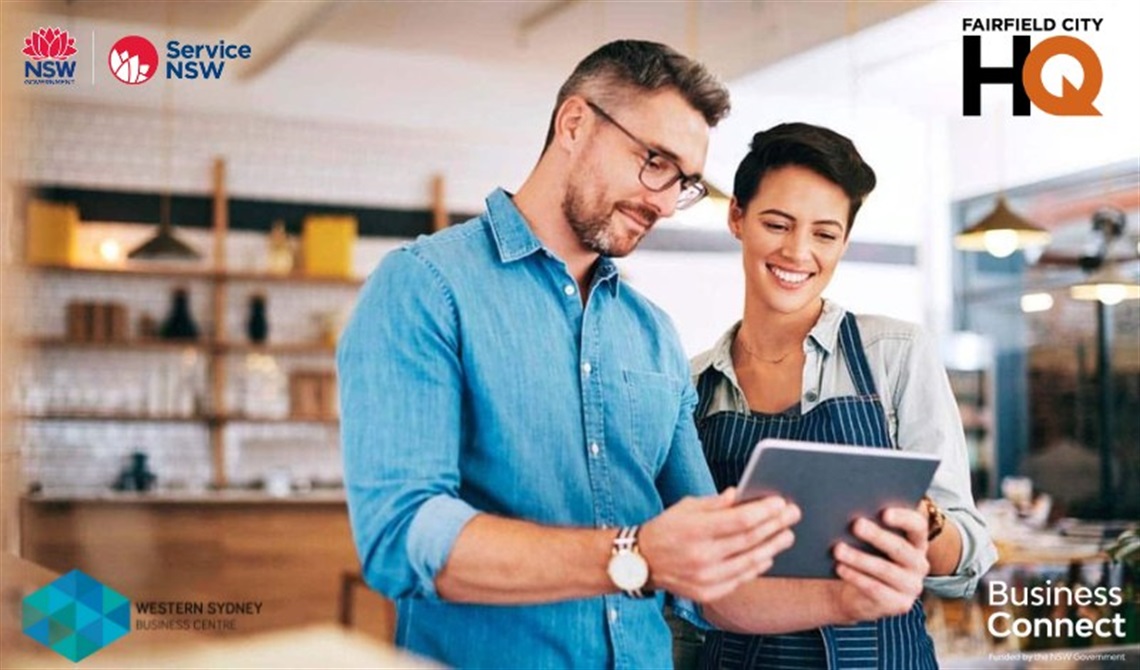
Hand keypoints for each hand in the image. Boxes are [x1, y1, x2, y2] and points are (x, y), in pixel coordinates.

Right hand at [639, 488, 799, 602]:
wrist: (641, 562)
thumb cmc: (665, 529)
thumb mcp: (685, 507)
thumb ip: (715, 503)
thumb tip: (741, 494)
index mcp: (695, 530)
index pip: (739, 520)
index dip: (764, 511)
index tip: (781, 502)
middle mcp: (702, 556)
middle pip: (749, 540)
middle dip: (775, 525)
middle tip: (793, 514)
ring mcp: (706, 578)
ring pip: (750, 562)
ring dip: (773, 547)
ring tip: (787, 535)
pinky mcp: (707, 593)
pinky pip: (740, 579)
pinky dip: (757, 566)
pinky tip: (767, 555)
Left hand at [832, 507, 928, 623]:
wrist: (855, 593)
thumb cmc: (863, 555)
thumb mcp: (868, 540)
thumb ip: (869, 524)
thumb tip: (852, 511)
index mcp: (916, 541)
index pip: (918, 526)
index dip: (903, 518)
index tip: (884, 513)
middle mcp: (919, 563)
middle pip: (900, 548)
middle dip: (877, 536)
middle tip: (855, 525)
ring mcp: (912, 586)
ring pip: (886, 569)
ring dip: (860, 558)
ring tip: (838, 549)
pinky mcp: (900, 604)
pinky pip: (876, 589)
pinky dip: (856, 577)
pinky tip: (840, 568)